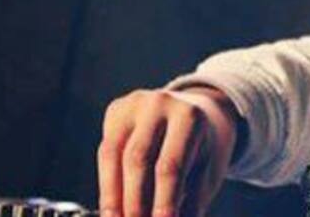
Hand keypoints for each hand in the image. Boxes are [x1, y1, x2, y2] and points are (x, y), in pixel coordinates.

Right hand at [98, 87, 241, 216]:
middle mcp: (161, 103)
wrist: (194, 114)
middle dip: (133, 202)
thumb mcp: (204, 174)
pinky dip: (106, 184)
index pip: (170, 166)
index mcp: (190, 117)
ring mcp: (135, 103)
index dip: (162, 201)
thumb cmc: (199, 152)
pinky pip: (104, 151)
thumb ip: (190, 203)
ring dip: (112, 196)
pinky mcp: (116, 110)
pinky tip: (112, 208)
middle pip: (137, 159)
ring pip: (112, 155)